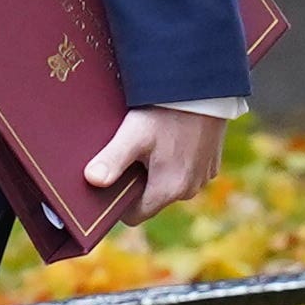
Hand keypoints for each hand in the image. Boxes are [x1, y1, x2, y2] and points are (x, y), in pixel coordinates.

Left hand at [82, 105, 226, 223]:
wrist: (204, 88)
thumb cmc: (167, 111)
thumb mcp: (134, 134)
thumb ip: (112, 160)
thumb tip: (92, 181)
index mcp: (170, 189)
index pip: (134, 216)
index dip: (118, 202)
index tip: (111, 179)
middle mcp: (190, 189)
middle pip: (151, 199)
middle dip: (137, 182)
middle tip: (127, 153)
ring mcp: (203, 176)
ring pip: (169, 185)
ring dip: (156, 171)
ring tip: (148, 143)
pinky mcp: (211, 163)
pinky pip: (185, 171)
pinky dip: (174, 161)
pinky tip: (167, 138)